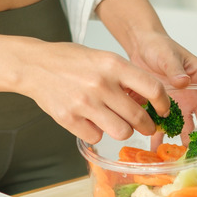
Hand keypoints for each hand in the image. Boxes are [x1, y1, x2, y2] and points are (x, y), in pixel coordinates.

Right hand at [17, 41, 168, 143]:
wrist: (33, 65)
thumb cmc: (70, 61)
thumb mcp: (102, 58)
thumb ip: (125, 76)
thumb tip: (150, 99)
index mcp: (112, 65)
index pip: (152, 88)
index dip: (163, 103)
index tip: (163, 110)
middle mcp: (100, 84)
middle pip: (138, 117)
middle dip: (147, 125)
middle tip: (146, 126)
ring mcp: (84, 103)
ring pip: (121, 132)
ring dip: (123, 131)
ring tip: (118, 124)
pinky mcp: (69, 119)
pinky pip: (96, 137)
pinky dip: (97, 133)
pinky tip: (91, 122)